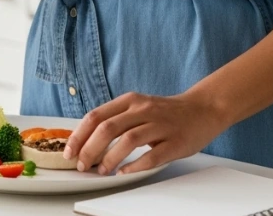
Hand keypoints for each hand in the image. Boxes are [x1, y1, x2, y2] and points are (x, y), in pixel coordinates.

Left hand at [65, 91, 229, 174]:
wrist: (203, 109)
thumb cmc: (165, 112)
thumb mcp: (137, 108)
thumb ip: (115, 119)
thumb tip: (84, 140)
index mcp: (129, 101)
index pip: (96, 116)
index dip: (79, 135)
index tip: (69, 151)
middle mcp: (143, 110)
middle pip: (108, 128)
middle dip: (90, 149)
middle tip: (82, 165)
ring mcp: (160, 125)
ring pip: (128, 140)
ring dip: (110, 158)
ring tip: (102, 171)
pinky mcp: (175, 141)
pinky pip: (152, 155)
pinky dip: (135, 165)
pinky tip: (124, 172)